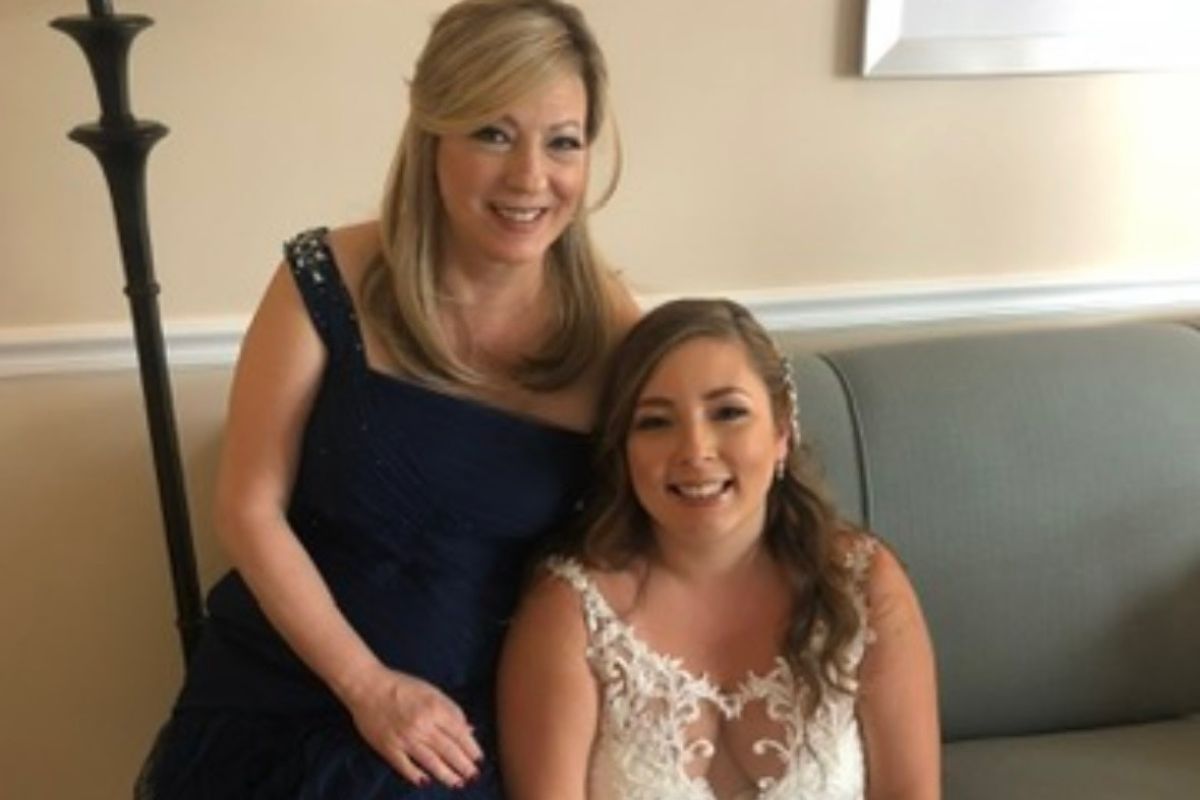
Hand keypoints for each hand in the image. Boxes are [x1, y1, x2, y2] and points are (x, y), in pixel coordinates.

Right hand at [342, 665, 483, 787]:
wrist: (367, 686)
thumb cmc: (402, 685)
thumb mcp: (431, 691)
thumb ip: (451, 710)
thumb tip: (468, 729)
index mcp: (435, 708)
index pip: (459, 733)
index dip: (471, 748)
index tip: (479, 759)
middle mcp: (422, 725)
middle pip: (448, 750)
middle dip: (464, 766)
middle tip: (474, 776)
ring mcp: (405, 739)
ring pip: (431, 762)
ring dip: (446, 775)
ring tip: (458, 784)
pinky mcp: (388, 748)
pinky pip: (405, 766)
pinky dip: (416, 775)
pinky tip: (426, 782)